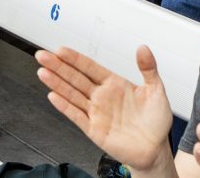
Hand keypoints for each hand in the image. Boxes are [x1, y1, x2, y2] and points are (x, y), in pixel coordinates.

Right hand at [36, 45, 174, 177]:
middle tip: (43, 55)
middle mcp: (102, 96)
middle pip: (75, 78)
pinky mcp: (93, 129)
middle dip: (58, 66)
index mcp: (114, 84)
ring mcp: (96, 112)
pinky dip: (64, 107)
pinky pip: (76, 116)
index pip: (90, 67)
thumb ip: (148, 69)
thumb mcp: (157, 90)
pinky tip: (53, 96)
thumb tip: (143, 48)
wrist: (155, 149)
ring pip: (72, 94)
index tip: (61, 50)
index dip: (75, 59)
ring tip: (43, 72)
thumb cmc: (156, 121)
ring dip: (57, 83)